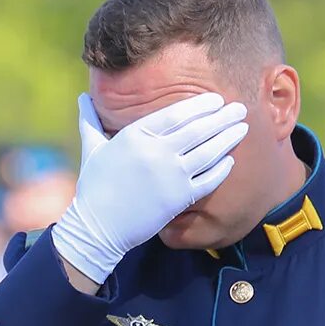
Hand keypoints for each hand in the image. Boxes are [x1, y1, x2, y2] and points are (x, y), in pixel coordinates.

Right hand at [52, 92, 249, 284]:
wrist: (98, 228)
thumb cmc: (94, 187)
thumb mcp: (91, 150)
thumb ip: (90, 121)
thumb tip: (82, 97)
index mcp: (135, 135)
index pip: (177, 113)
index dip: (200, 105)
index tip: (215, 100)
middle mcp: (156, 152)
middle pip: (198, 129)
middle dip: (222, 117)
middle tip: (239, 108)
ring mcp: (170, 175)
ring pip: (208, 151)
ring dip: (228, 137)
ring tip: (242, 127)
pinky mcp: (179, 198)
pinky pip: (208, 179)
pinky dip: (222, 168)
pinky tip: (229, 160)